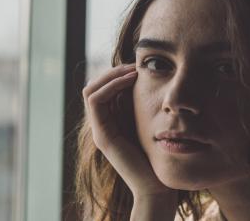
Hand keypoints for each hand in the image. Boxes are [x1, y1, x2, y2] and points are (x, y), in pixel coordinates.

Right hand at [82, 64, 176, 201]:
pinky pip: (96, 101)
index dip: (117, 74)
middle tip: (135, 65)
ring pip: (91, 90)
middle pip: (93, 86)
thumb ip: (142, 106)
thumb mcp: (149, 122)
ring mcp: (100, 131)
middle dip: (113, 71)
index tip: (138, 67)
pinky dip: (111, 86)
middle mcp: (102, 125)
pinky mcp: (103, 136)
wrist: (158, 185)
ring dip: (112, 75)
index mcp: (111, 121)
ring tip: (133, 70)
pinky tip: (131, 81)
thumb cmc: (158, 155)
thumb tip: (145, 80)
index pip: (102, 88)